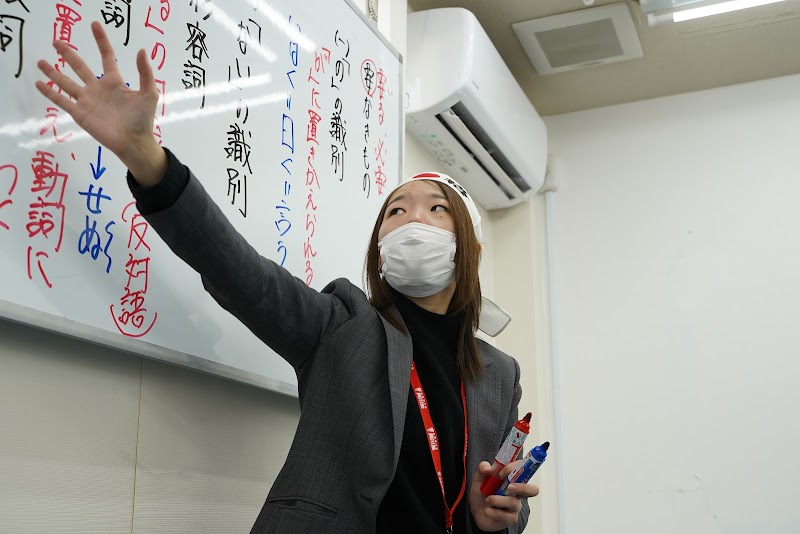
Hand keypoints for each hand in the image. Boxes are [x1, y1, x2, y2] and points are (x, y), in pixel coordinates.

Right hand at [35, 21, 166, 185]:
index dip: (101, 41)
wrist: (134, 141)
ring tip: (41, 62)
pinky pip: (61, 100)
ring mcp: (87, 101)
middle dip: (68, 54)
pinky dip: (50, 92)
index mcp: (114, 82)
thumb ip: (145, 72)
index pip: (106, 56)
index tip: (94, 25)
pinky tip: (40, 84)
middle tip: (57, 42)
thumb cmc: (143, 119)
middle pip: (80, 67)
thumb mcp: (149, 93)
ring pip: (66, 82)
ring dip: (53, 72)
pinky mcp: (80, 113)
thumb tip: (141, 50)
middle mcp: (98, 89)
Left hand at [469, 460, 539, 531]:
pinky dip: (493, 512)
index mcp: (513, 479)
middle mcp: (518, 492)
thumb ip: (482, 468)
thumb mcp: (480, 478)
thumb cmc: (482, 493)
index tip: (501, 473)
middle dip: (522, 487)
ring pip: (513, 502)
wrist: (476, 512)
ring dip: (497, 500)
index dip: (516, 469)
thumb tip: (488, 469)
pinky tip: (487, 510)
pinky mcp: (511, 518)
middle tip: (509, 487)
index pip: (524, 470)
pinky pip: (505, 516)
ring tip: (488, 499)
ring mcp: (515, 506)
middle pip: (533, 490)